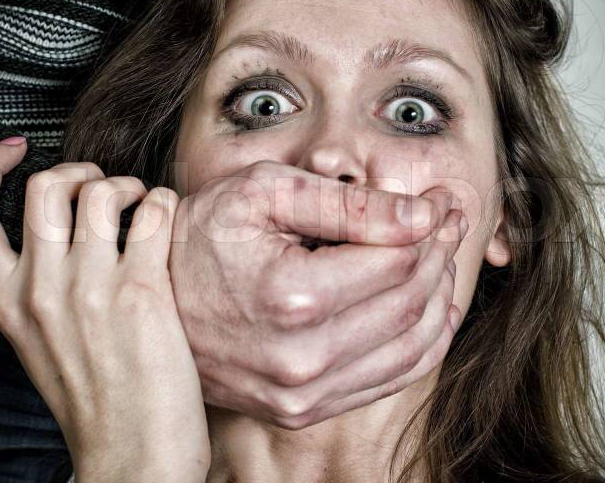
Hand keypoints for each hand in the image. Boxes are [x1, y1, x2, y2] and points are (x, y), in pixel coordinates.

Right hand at [0, 138, 209, 482]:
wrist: (132, 457)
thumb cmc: (97, 404)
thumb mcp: (41, 344)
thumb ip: (39, 291)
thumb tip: (66, 240)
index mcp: (8, 301)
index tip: (10, 150)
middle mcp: (41, 288)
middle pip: (43, 188)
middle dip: (77, 170)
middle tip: (102, 186)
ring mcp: (90, 288)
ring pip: (99, 191)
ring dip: (127, 185)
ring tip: (143, 207)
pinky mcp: (142, 292)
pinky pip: (152, 213)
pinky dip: (164, 203)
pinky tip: (168, 221)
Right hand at [169, 160, 466, 428]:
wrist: (155, 303)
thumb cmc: (203, 237)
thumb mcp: (263, 193)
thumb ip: (347, 204)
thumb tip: (421, 215)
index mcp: (292, 296)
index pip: (397, 260)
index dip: (430, 225)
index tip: (440, 201)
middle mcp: (302, 358)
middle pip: (410, 303)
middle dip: (441, 255)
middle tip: (449, 220)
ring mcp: (302, 394)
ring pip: (412, 348)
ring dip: (440, 297)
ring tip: (442, 256)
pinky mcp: (302, 410)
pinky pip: (389, 380)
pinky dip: (422, 342)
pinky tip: (428, 306)